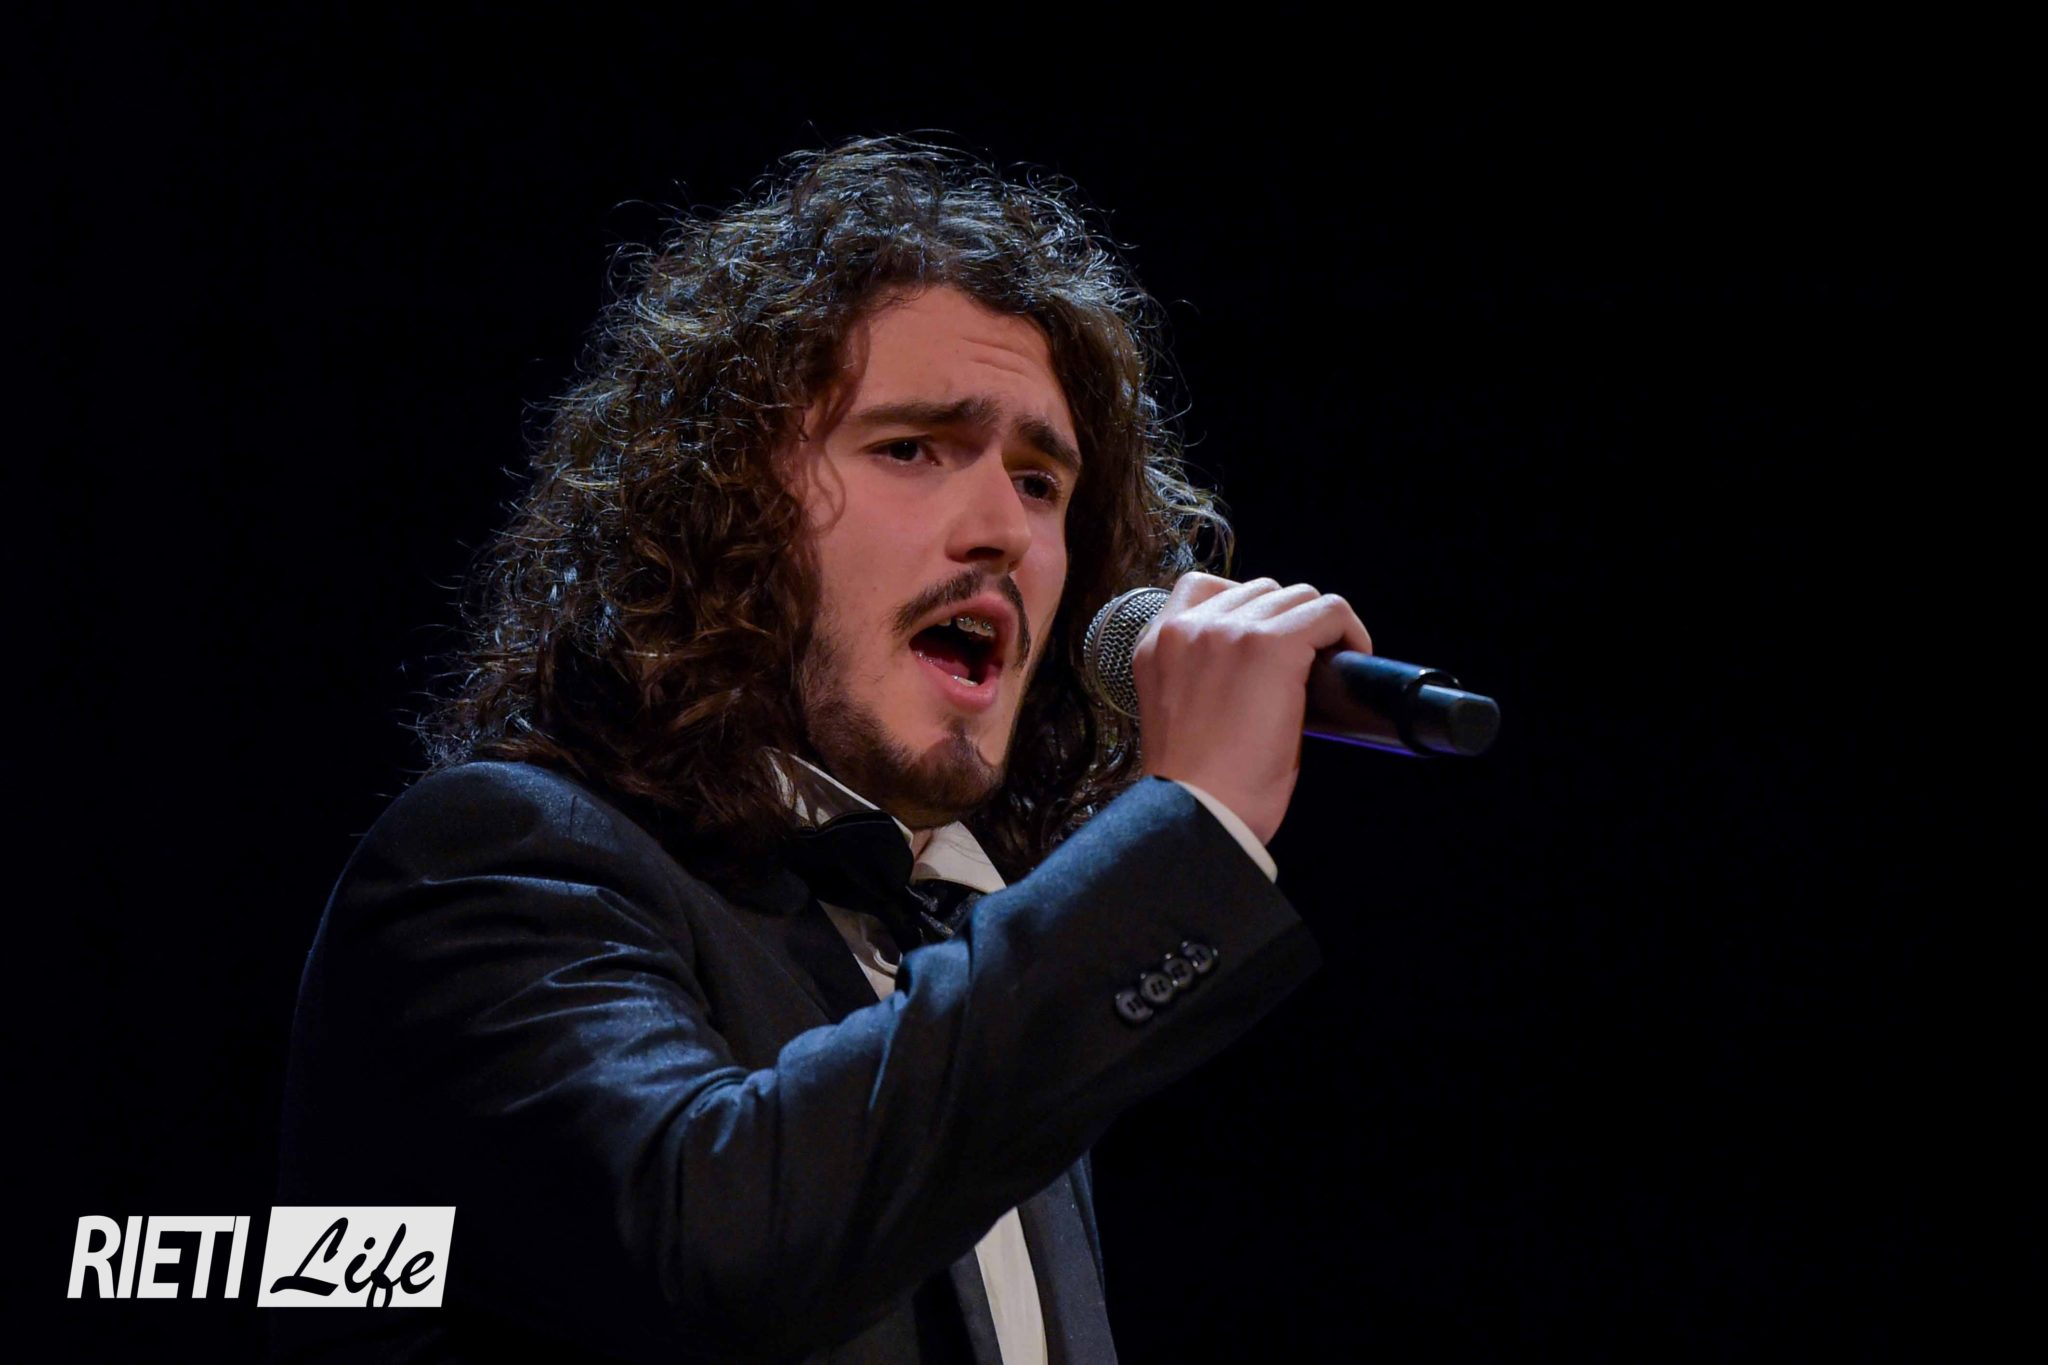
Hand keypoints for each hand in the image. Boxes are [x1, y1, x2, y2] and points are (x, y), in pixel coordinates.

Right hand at [1133, 573, 1371, 844]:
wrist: (1199, 815)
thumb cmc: (1197, 786)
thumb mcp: (1179, 710)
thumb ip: (1204, 671)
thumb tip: (1258, 663)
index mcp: (1157, 644)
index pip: (1203, 590)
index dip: (1245, 613)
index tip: (1264, 645)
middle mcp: (1188, 627)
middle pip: (1258, 590)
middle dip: (1285, 622)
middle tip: (1303, 663)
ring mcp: (1230, 631)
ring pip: (1297, 596)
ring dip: (1315, 626)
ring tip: (1328, 663)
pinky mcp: (1273, 645)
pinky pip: (1328, 611)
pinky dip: (1348, 630)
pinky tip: (1352, 656)